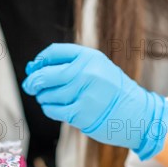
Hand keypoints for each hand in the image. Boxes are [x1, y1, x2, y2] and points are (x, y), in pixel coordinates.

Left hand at [23, 43, 167, 159]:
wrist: (137, 114)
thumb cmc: (112, 91)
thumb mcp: (97, 68)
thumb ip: (69, 65)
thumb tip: (32, 69)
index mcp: (90, 57)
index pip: (54, 52)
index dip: (39, 61)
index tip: (33, 68)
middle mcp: (86, 72)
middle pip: (46, 75)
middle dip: (33, 81)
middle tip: (30, 86)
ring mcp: (83, 93)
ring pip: (47, 95)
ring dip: (43, 97)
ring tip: (48, 98)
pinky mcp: (81, 113)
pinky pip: (53, 110)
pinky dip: (49, 109)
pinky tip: (54, 108)